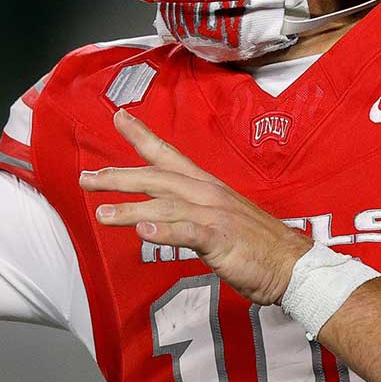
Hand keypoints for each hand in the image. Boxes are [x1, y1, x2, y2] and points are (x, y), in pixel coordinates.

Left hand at [80, 109, 312, 304]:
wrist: (294, 264)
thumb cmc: (258, 245)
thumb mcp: (221, 220)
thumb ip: (190, 213)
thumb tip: (159, 215)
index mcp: (208, 187)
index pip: (169, 155)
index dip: (142, 136)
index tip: (118, 116)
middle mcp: (207, 194)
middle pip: (156, 178)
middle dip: (119, 178)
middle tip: (86, 179)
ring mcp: (214, 215)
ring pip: (164, 205)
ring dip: (129, 208)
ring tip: (101, 214)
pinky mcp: (220, 240)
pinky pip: (187, 233)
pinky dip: (163, 232)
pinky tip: (141, 232)